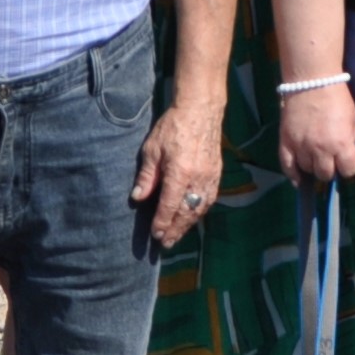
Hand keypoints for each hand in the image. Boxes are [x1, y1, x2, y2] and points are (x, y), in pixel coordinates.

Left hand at [133, 102, 226, 250]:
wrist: (201, 110)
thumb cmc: (172, 127)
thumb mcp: (152, 149)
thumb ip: (147, 176)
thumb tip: (138, 197)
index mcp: (180, 172)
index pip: (170, 205)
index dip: (162, 222)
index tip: (156, 234)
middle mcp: (198, 178)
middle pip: (187, 211)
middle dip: (176, 229)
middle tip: (166, 243)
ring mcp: (210, 176)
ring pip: (200, 207)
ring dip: (189, 224)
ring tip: (178, 235)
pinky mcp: (217, 173)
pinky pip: (209, 198)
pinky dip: (200, 211)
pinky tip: (193, 217)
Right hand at [280, 81, 354, 185]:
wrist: (312, 82)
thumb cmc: (337, 99)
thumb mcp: (352, 120)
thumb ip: (350, 140)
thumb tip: (348, 154)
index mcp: (341, 144)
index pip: (348, 170)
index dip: (348, 167)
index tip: (347, 163)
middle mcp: (320, 150)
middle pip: (326, 174)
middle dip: (330, 169)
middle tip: (330, 161)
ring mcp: (301, 147)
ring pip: (307, 170)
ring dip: (312, 167)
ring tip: (315, 159)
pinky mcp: (285, 142)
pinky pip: (287, 166)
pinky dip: (293, 174)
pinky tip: (298, 178)